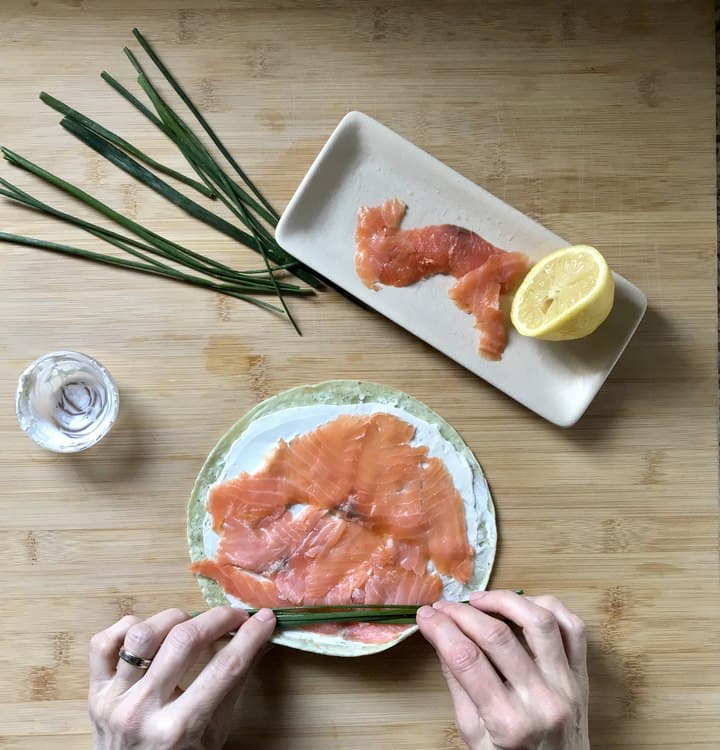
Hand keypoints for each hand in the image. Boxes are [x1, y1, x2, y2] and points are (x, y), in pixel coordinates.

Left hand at [88, 606, 275, 748]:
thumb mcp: (214, 733)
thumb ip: (235, 683)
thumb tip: (262, 640)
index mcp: (178, 730)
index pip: (224, 668)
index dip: (250, 637)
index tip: (265, 619)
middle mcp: (142, 712)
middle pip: (184, 641)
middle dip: (218, 619)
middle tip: (234, 616)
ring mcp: (113, 700)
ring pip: (142, 634)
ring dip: (173, 620)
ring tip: (190, 626)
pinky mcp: (93, 691)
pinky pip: (103, 643)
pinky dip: (128, 627)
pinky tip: (151, 632)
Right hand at [417, 591, 588, 749]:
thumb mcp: (474, 734)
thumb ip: (457, 683)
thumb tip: (438, 635)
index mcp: (508, 723)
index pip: (467, 660)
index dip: (441, 630)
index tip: (425, 615)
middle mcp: (541, 701)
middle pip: (497, 637)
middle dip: (463, 613)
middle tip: (444, 607)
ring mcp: (567, 686)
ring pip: (540, 621)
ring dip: (506, 601)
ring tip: (481, 600)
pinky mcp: (582, 676)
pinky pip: (573, 627)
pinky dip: (547, 606)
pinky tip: (522, 606)